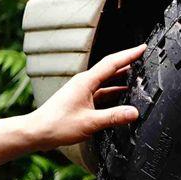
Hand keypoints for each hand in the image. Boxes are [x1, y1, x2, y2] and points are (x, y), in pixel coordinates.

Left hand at [30, 44, 144, 148]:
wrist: (37, 132)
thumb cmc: (57, 125)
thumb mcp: (90, 122)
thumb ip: (114, 117)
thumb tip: (133, 113)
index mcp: (86, 81)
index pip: (112, 63)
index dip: (129, 54)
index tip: (142, 47)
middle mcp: (84, 82)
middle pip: (110, 68)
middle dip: (127, 62)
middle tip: (143, 58)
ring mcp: (81, 91)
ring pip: (106, 81)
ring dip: (121, 78)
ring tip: (137, 76)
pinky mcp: (80, 100)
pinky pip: (101, 92)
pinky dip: (113, 91)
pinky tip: (120, 96)